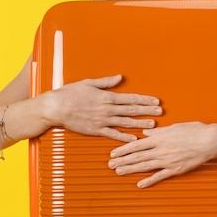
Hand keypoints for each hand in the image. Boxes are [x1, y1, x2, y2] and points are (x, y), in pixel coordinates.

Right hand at [45, 74, 162, 141]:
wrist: (56, 107)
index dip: (145, 100)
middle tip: (160, 112)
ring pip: (126, 123)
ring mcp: (102, 121)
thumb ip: (106, 82)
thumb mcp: (89, 83)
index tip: (155, 101)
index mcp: (107, 96)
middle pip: (132, 110)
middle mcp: (107, 109)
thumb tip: (120, 77)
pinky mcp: (96, 130)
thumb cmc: (70, 93)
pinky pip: (113, 134)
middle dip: (148, 111)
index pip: (131, 98)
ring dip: (140, 124)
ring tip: (153, 125)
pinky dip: (125, 137)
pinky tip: (135, 139)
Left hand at [108, 121, 216, 186]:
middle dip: (122, 161)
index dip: (123, 150)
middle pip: (137, 156)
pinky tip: (140, 184)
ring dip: (130, 169)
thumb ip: (158, 131)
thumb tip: (145, 132)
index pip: (136, 144)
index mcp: (159, 138)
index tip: (113, 153)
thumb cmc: (195, 130)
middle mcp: (161, 150)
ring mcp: (168, 161)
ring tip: (119, 172)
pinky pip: (160, 176)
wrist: (211, 140)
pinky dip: (149, 180)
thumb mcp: (174, 127)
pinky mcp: (176, 169)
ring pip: (145, 166)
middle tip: (110, 165)